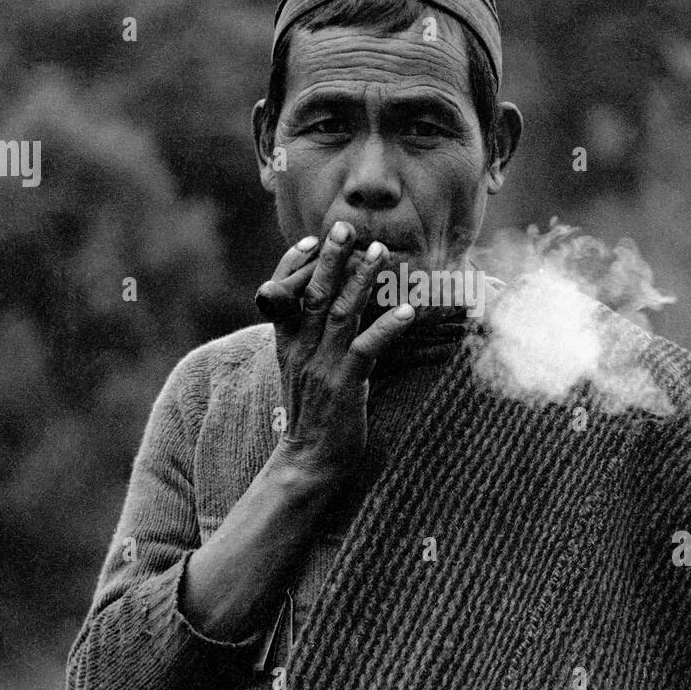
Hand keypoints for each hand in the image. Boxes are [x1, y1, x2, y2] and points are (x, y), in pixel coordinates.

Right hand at [255, 221, 414, 480]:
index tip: (311, 240)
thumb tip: (331, 312)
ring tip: (379, 252)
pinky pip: (366, 348)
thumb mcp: (299, 373)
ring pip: (340, 313)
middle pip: (313, 293)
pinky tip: (407, 311)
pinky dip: (387, 326)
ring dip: (362, 280)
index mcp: (286, 345)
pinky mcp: (344, 385)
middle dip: (331, 258)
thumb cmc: (311, 416)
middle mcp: (300, 350)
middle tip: (344, 227)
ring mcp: (322, 366)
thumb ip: (308, 341)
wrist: (307, 462)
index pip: (283, 294)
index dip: (295, 265)